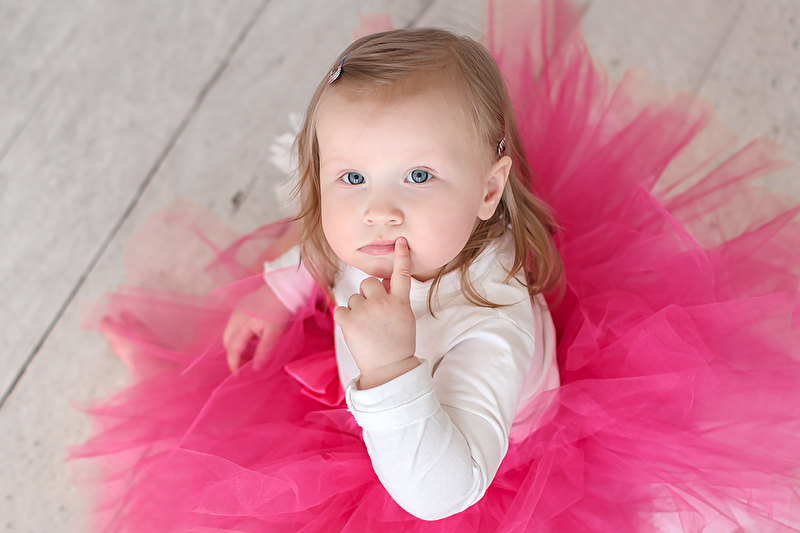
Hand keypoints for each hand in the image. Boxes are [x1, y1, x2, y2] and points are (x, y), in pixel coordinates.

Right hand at [222, 285, 289, 372]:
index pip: (233, 350)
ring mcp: (237, 310)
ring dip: (237, 345)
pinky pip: (235, 325)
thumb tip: (255, 368)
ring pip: (230, 333)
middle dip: (233, 355)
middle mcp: (234, 318)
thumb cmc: (280, 311)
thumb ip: (264, 351)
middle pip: (227, 342)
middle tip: (245, 364)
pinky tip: (253, 337)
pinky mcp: (242, 305)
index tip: (238, 376)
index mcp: (241, 326)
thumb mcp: (275, 333)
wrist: (284, 287)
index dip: (234, 364)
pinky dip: (240, 335)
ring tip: (250, 353)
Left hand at [334, 237, 418, 387]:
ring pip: (354, 298)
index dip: (401, 256)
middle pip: (368, 283)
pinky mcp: (350, 321)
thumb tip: (385, 282)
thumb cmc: (397, 343)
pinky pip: (341, 310)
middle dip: (368, 294)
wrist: (388, 368)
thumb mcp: (404, 318)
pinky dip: (344, 319)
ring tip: (366, 327)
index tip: (401, 241)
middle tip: (373, 312)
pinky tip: (354, 330)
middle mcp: (383, 303)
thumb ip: (395, 299)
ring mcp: (365, 311)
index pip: (402, 274)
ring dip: (357, 309)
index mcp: (400, 302)